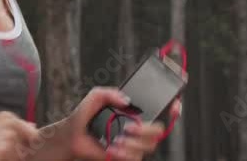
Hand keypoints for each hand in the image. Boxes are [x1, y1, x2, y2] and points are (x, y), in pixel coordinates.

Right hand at [0, 110, 40, 160]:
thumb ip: (16, 126)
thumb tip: (34, 128)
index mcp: (9, 118)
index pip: (33, 135)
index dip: (29, 145)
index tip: (23, 149)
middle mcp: (11, 128)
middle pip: (25, 150)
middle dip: (15, 155)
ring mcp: (6, 142)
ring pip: (17, 159)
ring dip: (6, 159)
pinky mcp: (0, 155)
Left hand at [51, 88, 179, 160]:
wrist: (72, 135)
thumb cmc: (85, 115)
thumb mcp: (95, 97)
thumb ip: (110, 92)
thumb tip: (127, 101)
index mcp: (135, 112)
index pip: (161, 110)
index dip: (174, 108)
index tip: (174, 106)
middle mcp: (138, 128)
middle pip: (158, 130)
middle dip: (147, 130)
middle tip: (130, 128)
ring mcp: (134, 143)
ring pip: (148, 146)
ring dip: (133, 144)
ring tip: (116, 141)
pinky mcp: (126, 156)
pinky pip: (135, 158)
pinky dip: (124, 154)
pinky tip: (112, 149)